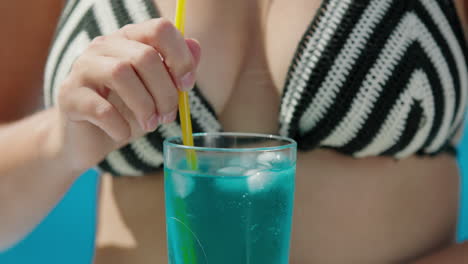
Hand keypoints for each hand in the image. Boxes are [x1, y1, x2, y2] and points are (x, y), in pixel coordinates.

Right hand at [51, 18, 200, 172]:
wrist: (88, 139)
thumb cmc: (127, 112)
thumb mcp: (158, 92)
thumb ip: (176, 69)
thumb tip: (196, 46)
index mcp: (129, 39)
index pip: (159, 29)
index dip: (180, 58)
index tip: (186, 86)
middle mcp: (104, 46)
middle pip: (145, 56)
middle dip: (165, 92)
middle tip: (167, 117)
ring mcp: (82, 68)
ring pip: (121, 73)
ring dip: (144, 106)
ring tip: (149, 125)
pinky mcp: (69, 95)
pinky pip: (101, 108)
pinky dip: (120, 126)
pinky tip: (123, 134)